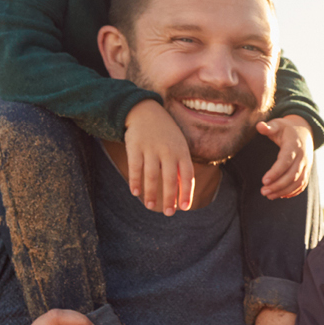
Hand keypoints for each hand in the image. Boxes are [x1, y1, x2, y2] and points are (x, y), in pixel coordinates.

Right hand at [123, 99, 193, 213]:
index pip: (187, 175)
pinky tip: (135, 192)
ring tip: (150, 206)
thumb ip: (181, 166)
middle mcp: (168, 151)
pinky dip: (135, 180)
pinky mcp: (135, 146)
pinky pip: (136, 166)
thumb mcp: (179, 146)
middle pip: (170, 178)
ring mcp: (151, 148)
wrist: (146, 111)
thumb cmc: (166, 135)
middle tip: (168, 213)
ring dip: (151, 193)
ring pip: (152, 175)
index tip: (185, 207)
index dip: (187, 192)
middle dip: (170, 198)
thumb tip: (182, 192)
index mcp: (182, 152)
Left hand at [254, 114, 313, 198]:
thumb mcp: (277, 124)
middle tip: (263, 191)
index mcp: (294, 146)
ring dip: (284, 191)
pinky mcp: (307, 170)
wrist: (305, 131)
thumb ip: (268, 127)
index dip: (276, 172)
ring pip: (298, 182)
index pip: (286, 161)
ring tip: (269, 196)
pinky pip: (303, 184)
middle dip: (278, 185)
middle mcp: (302, 157)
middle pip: (292, 175)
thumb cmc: (286, 129)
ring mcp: (306, 165)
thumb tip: (260, 126)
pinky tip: (282, 196)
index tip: (264, 181)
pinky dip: (293, 192)